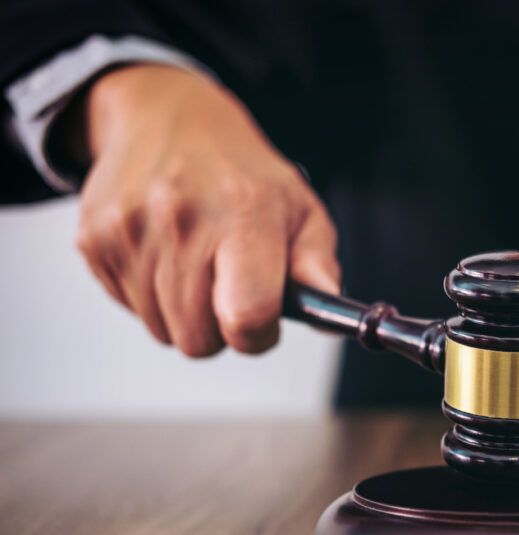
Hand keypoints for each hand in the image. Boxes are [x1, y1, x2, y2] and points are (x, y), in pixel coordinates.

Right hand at [73, 64, 340, 356]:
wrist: (167, 117)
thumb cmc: (243, 173)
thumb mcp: (300, 209)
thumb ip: (318, 265)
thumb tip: (327, 310)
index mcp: (244, 211)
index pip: (248, 314)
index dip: (258, 336)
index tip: (263, 325)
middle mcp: (181, 217)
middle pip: (199, 337)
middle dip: (221, 328)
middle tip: (230, 288)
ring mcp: (131, 229)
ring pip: (163, 330)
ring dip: (185, 314)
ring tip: (198, 264)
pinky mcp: (94, 239)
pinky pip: (130, 308)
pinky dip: (151, 296)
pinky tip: (166, 254)